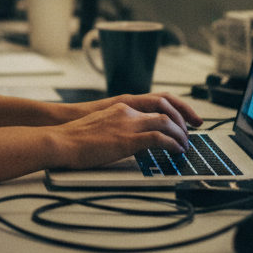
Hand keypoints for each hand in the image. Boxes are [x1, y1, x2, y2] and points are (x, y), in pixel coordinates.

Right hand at [52, 95, 200, 169]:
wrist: (60, 140)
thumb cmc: (74, 138)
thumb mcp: (101, 126)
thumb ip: (118, 129)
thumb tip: (131, 142)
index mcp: (121, 106)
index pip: (156, 101)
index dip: (174, 109)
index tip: (185, 119)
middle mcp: (127, 110)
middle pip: (165, 107)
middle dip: (183, 119)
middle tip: (191, 132)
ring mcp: (128, 123)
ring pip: (166, 121)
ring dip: (180, 133)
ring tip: (185, 145)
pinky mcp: (127, 139)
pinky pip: (159, 138)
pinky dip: (172, 144)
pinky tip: (176, 151)